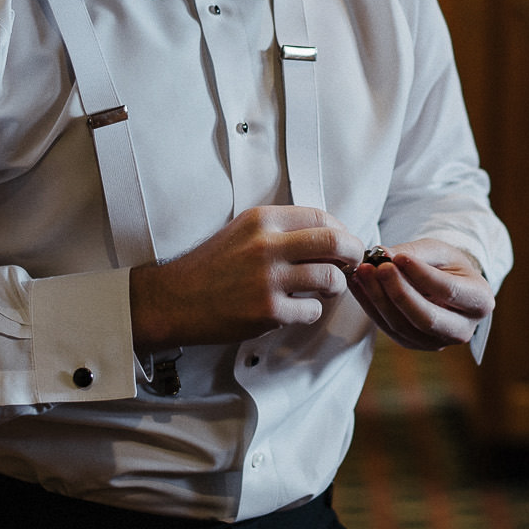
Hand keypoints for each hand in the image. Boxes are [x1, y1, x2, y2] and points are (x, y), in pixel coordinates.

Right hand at [130, 206, 363, 349]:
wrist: (175, 299)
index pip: (320, 217)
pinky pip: (312, 310)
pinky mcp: (268, 311)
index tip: (343, 241)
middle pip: (334, 242)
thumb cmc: (211, 267)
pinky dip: (312, 311)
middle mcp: (266, 245)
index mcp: (261, 220)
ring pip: (330, 278)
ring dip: (336, 286)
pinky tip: (299, 309)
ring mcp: (268, 279)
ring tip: (327, 289)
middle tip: (353, 263)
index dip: (341, 230)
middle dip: (353, 253)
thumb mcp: (242, 232)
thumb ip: (280, 230)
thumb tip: (327, 235)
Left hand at [348, 238, 492, 350]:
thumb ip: (414, 252)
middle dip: (399, 293)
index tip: (399, 257)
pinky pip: (389, 329)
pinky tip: (359, 285)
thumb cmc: (447, 265)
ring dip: (379, 299)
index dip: (421, 275)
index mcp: (479, 301)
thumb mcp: (439, 251)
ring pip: (404, 326)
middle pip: (426, 318)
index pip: (448, 291)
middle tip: (378, 268)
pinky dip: (371, 306)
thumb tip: (384, 255)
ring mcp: (438, 342)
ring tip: (363, 272)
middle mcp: (463, 329)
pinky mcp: (415, 344)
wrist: (447, 285)